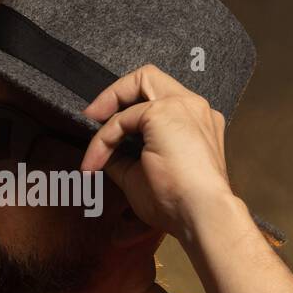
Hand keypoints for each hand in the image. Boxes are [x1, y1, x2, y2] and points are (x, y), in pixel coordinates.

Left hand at [79, 64, 239, 243]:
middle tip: (93, 117)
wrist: (201, 215)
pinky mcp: (163, 112)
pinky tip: (96, 161)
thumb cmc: (180, 204)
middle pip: (149, 77)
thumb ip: (124, 159)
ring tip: (92, 146)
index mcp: (196, 122)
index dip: (127, 110)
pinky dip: (104, 139)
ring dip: (108, 111)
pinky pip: (122, 118)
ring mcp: (181, 105)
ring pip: (138, 83)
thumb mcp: (143, 177)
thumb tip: (103, 153)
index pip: (157, 99)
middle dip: (116, 93)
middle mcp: (193, 107)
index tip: (106, 132)